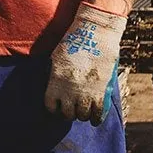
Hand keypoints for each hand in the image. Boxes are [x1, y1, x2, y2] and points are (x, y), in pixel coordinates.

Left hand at [45, 2, 126, 124]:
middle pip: (67, 115)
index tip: (59, 107)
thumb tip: (53, 85)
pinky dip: (97, 118)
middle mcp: (69, 90)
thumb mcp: (57, 58)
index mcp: (55, 82)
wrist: (95, 33)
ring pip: (82, 116)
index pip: (51, 107)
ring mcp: (86, 92)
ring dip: (83, 115)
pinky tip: (96, 119)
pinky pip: (98, 113)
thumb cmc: (74, 42)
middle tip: (73, 110)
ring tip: (84, 111)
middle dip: (69, 114)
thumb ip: (55, 74)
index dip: (55, 109)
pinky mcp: (101, 91)